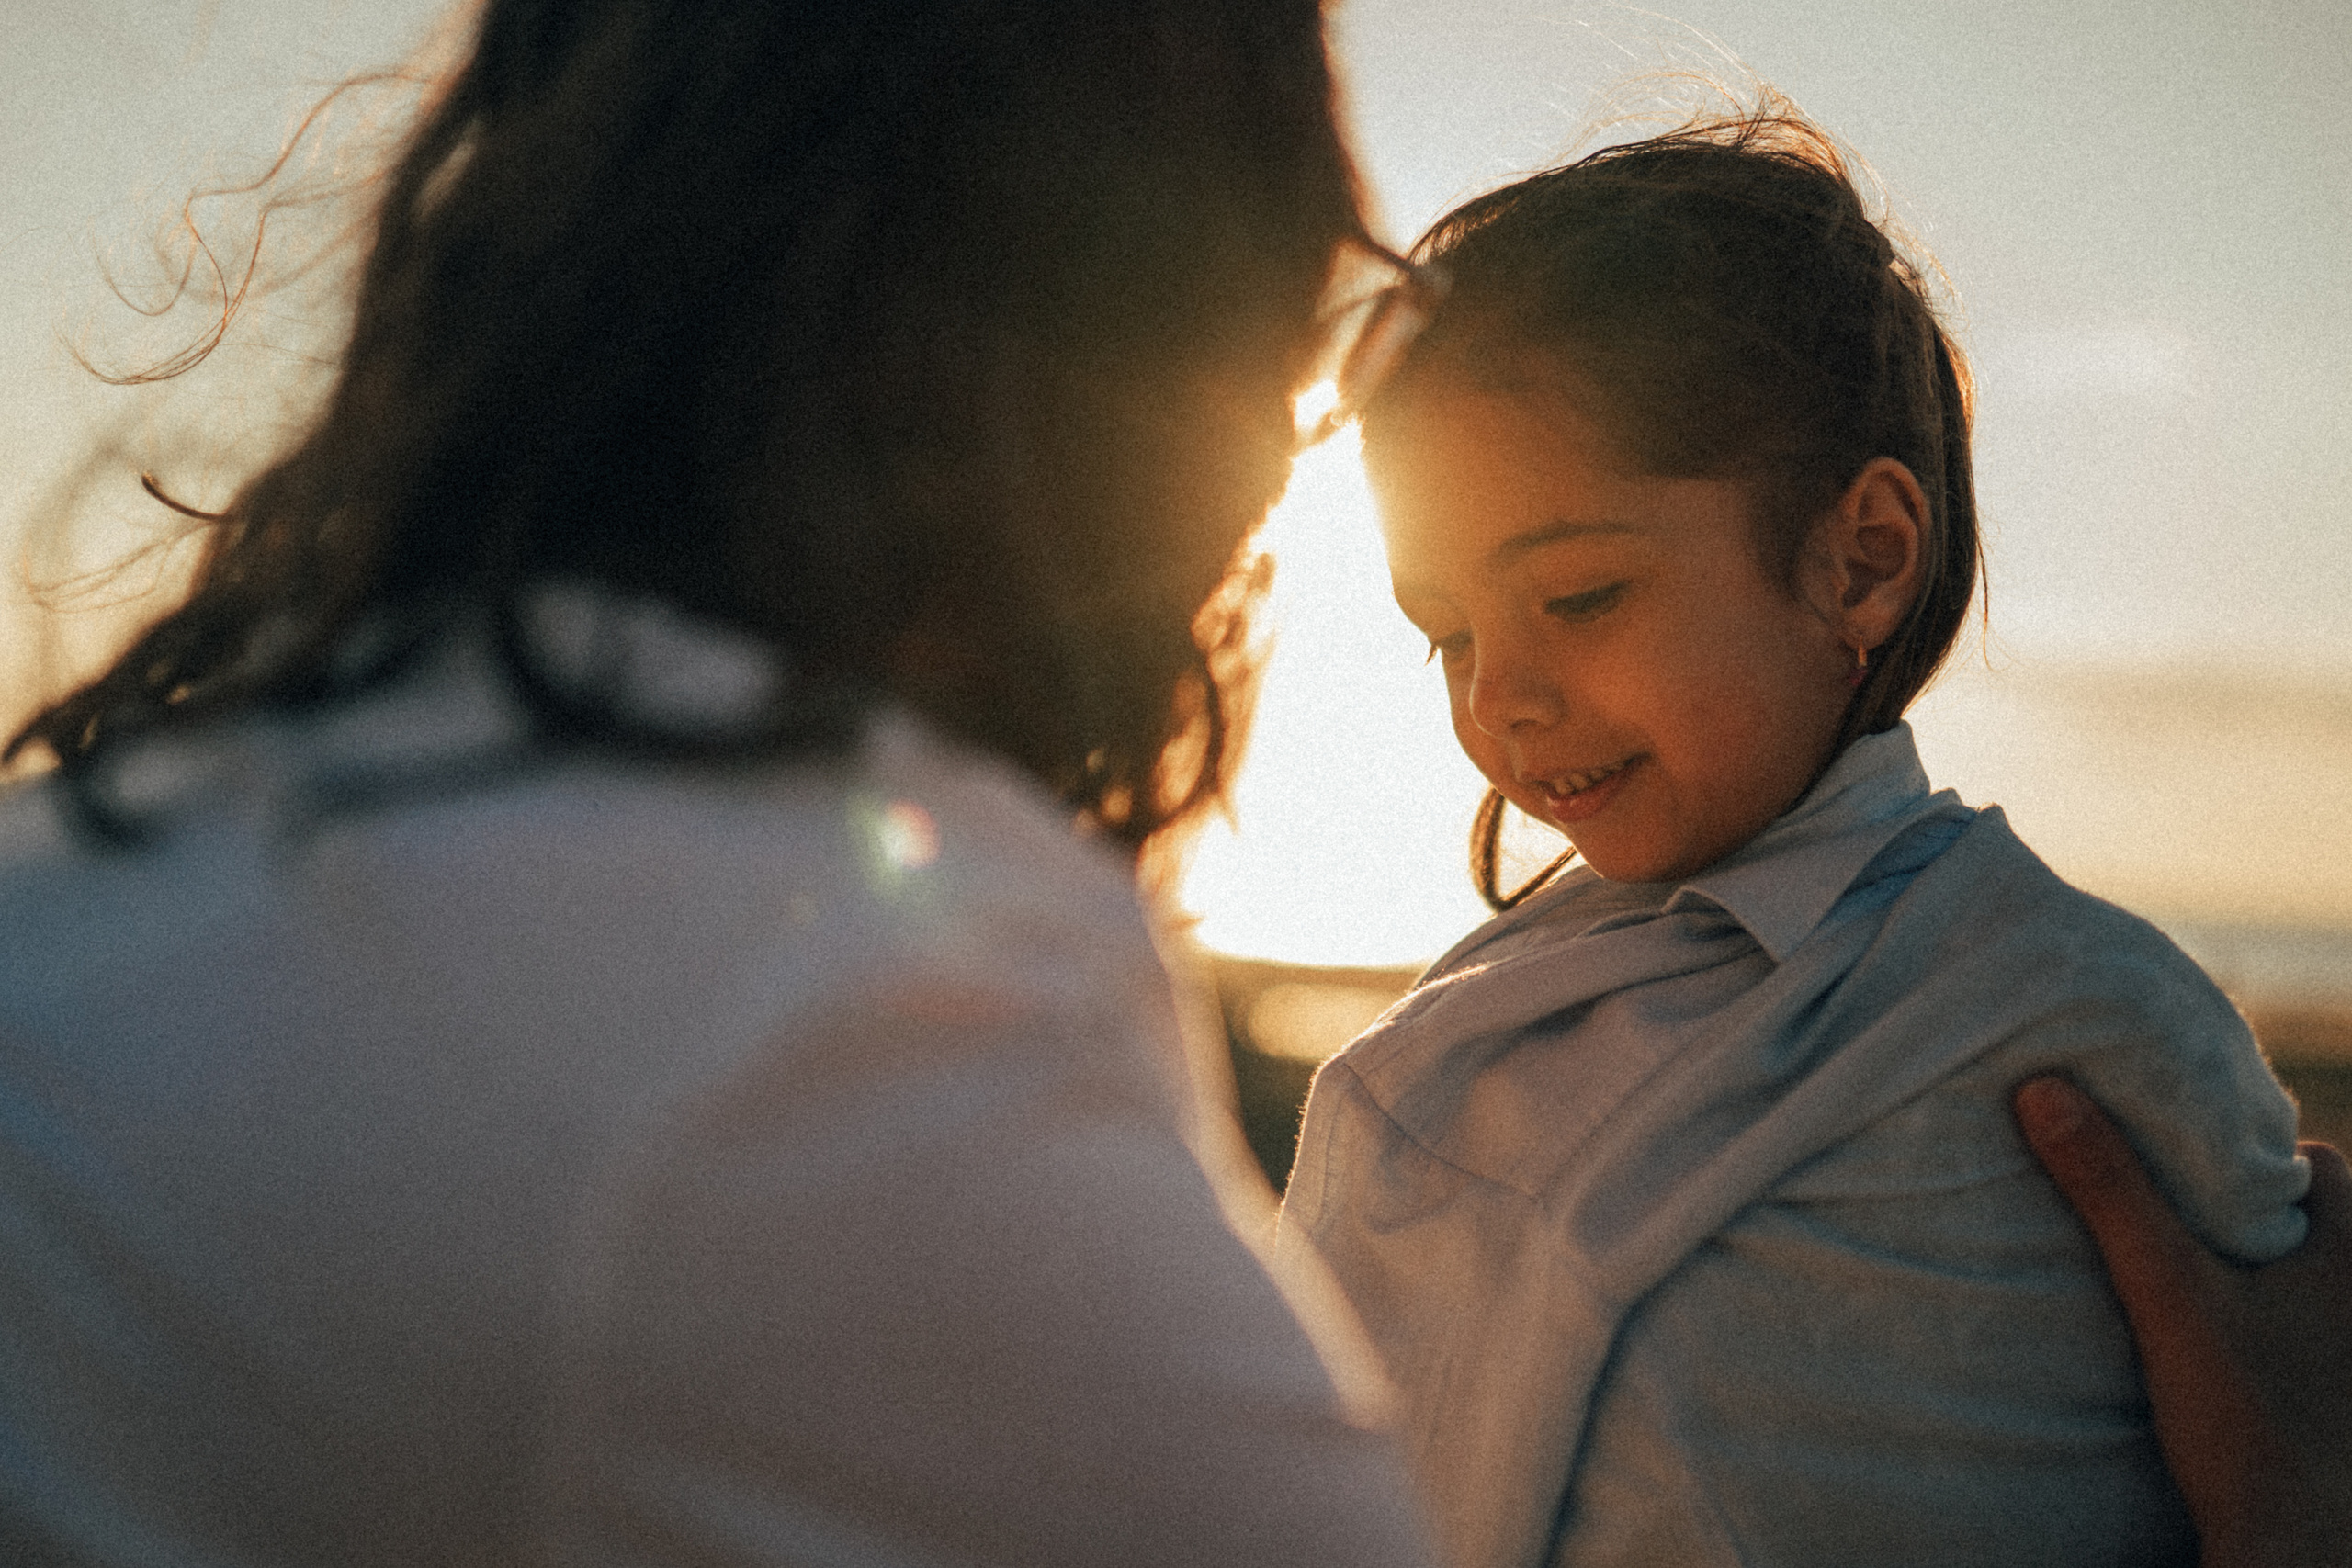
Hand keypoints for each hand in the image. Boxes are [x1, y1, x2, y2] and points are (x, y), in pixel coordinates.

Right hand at [2013, 1076, 2351, 1567]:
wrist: (2295, 1546)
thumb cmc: (2246, 1418)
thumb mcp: (2168, 1292)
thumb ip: (2111, 1191)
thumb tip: (2045, 1091)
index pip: (2319, 1165)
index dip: (2252, 1157)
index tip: (2187, 1164)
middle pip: (2317, 1225)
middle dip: (2251, 1218)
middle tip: (2179, 1222)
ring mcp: (2351, 1357)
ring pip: (2311, 1287)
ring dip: (2259, 1278)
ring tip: (2190, 1285)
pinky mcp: (2336, 1405)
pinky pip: (2306, 1343)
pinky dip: (2267, 1333)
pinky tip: (2213, 1354)